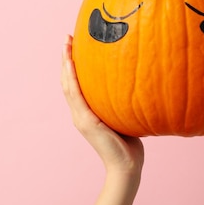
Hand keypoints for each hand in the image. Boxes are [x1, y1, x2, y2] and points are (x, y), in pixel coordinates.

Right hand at [61, 35, 143, 176]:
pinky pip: (76, 94)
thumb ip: (121, 101)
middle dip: (65, 58)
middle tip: (67, 38)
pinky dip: (72, 77)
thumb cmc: (130, 144)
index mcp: (85, 112)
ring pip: (68, 84)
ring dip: (65, 63)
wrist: (127, 167)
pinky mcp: (86, 121)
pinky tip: (72, 62)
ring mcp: (80, 117)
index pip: (74, 84)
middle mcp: (78, 113)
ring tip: (66, 43)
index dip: (70, 65)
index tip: (73, 46)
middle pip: (66, 81)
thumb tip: (138, 80)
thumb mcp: (124, 116)